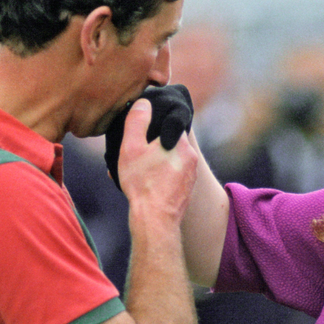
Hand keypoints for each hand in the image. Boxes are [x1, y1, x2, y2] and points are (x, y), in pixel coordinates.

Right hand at [115, 98, 197, 224]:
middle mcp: (191, 157)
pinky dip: (160, 177)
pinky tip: (146, 185)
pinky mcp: (187, 191)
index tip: (141, 132)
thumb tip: (144, 102)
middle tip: (134, 154)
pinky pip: (173, 177)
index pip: (170, 123)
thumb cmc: (142, 183)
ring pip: (171, 161)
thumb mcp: (131, 147)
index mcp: (180, 142)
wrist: (155, 220)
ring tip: (137, 172)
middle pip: (170, 143)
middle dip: (153, 147)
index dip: (154, 125)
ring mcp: (191, 176)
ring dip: (156, 163)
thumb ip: (137, 121)